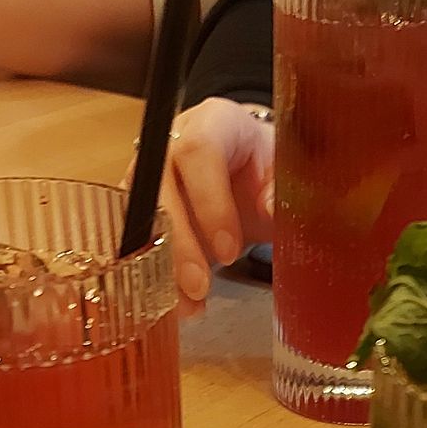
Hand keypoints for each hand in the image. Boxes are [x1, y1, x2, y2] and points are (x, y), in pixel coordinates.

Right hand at [131, 98, 274, 317]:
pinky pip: (141, 240)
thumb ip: (281, 185)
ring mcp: (150, 174)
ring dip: (163, 266)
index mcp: (213, 122)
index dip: (209, 202)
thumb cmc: (266, 162)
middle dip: (179, 245)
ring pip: (141, 218)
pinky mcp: (143, 207)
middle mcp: (171, 143)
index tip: (229, 251)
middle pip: (159, 189)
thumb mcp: (285, 166)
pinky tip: (181, 303)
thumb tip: (269, 209)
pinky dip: (159, 275)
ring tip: (190, 305)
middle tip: (200, 287)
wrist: (249, 162)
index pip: (198, 153)